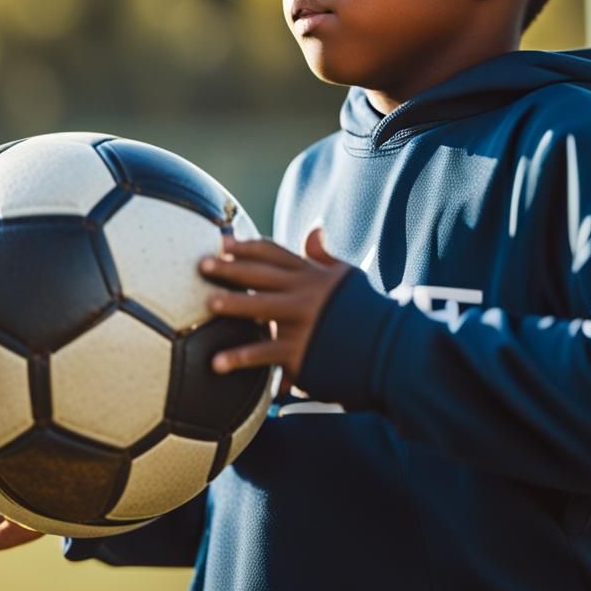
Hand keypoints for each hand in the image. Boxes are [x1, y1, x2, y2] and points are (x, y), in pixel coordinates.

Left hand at [198, 226, 353, 399]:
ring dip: (233, 304)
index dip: (247, 246)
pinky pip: (265, 354)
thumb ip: (324, 256)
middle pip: (261, 275)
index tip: (222, 242)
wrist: (389, 350)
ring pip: (260, 308)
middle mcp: (306, 293)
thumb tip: (313, 228)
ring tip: (208, 303)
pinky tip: (216, 363)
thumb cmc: (366, 313)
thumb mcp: (347, 277)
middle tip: (201, 265)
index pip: (275, 253)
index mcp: (314, 274)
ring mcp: (304, 322)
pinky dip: (239, 358)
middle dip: (230, 269)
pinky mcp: (302, 352)